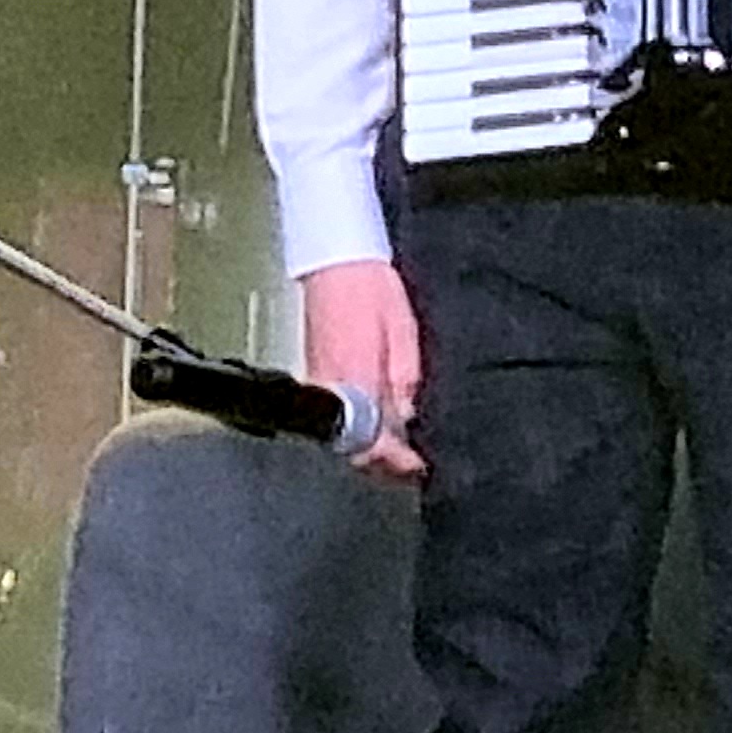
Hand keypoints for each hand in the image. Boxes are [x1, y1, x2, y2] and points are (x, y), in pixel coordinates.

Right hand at [301, 258, 426, 482]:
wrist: (337, 263)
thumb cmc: (373, 290)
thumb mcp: (404, 336)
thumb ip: (403, 381)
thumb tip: (407, 419)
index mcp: (355, 378)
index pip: (370, 441)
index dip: (396, 462)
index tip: (417, 468)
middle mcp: (330, 387)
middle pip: (351, 448)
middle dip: (382, 466)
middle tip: (412, 469)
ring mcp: (318, 383)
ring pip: (339, 436)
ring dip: (368, 452)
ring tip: (399, 455)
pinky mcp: (314, 375)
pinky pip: (332, 417)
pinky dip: (355, 431)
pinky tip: (377, 429)